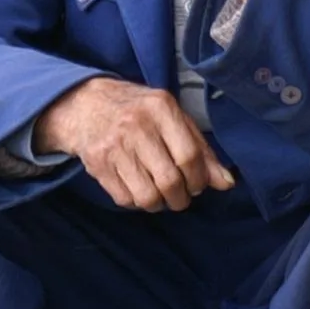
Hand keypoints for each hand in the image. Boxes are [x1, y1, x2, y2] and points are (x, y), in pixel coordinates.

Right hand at [35, 76, 234, 212]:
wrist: (83, 104)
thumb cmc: (136, 111)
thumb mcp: (171, 118)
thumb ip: (200, 148)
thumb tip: (226, 182)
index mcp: (160, 108)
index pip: (190, 156)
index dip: (199, 179)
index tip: (198, 185)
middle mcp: (136, 125)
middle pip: (170, 180)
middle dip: (181, 198)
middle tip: (180, 195)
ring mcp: (113, 146)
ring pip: (147, 196)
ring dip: (159, 204)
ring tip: (160, 195)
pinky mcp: (97, 164)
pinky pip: (124, 199)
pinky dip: (136, 202)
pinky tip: (138, 188)